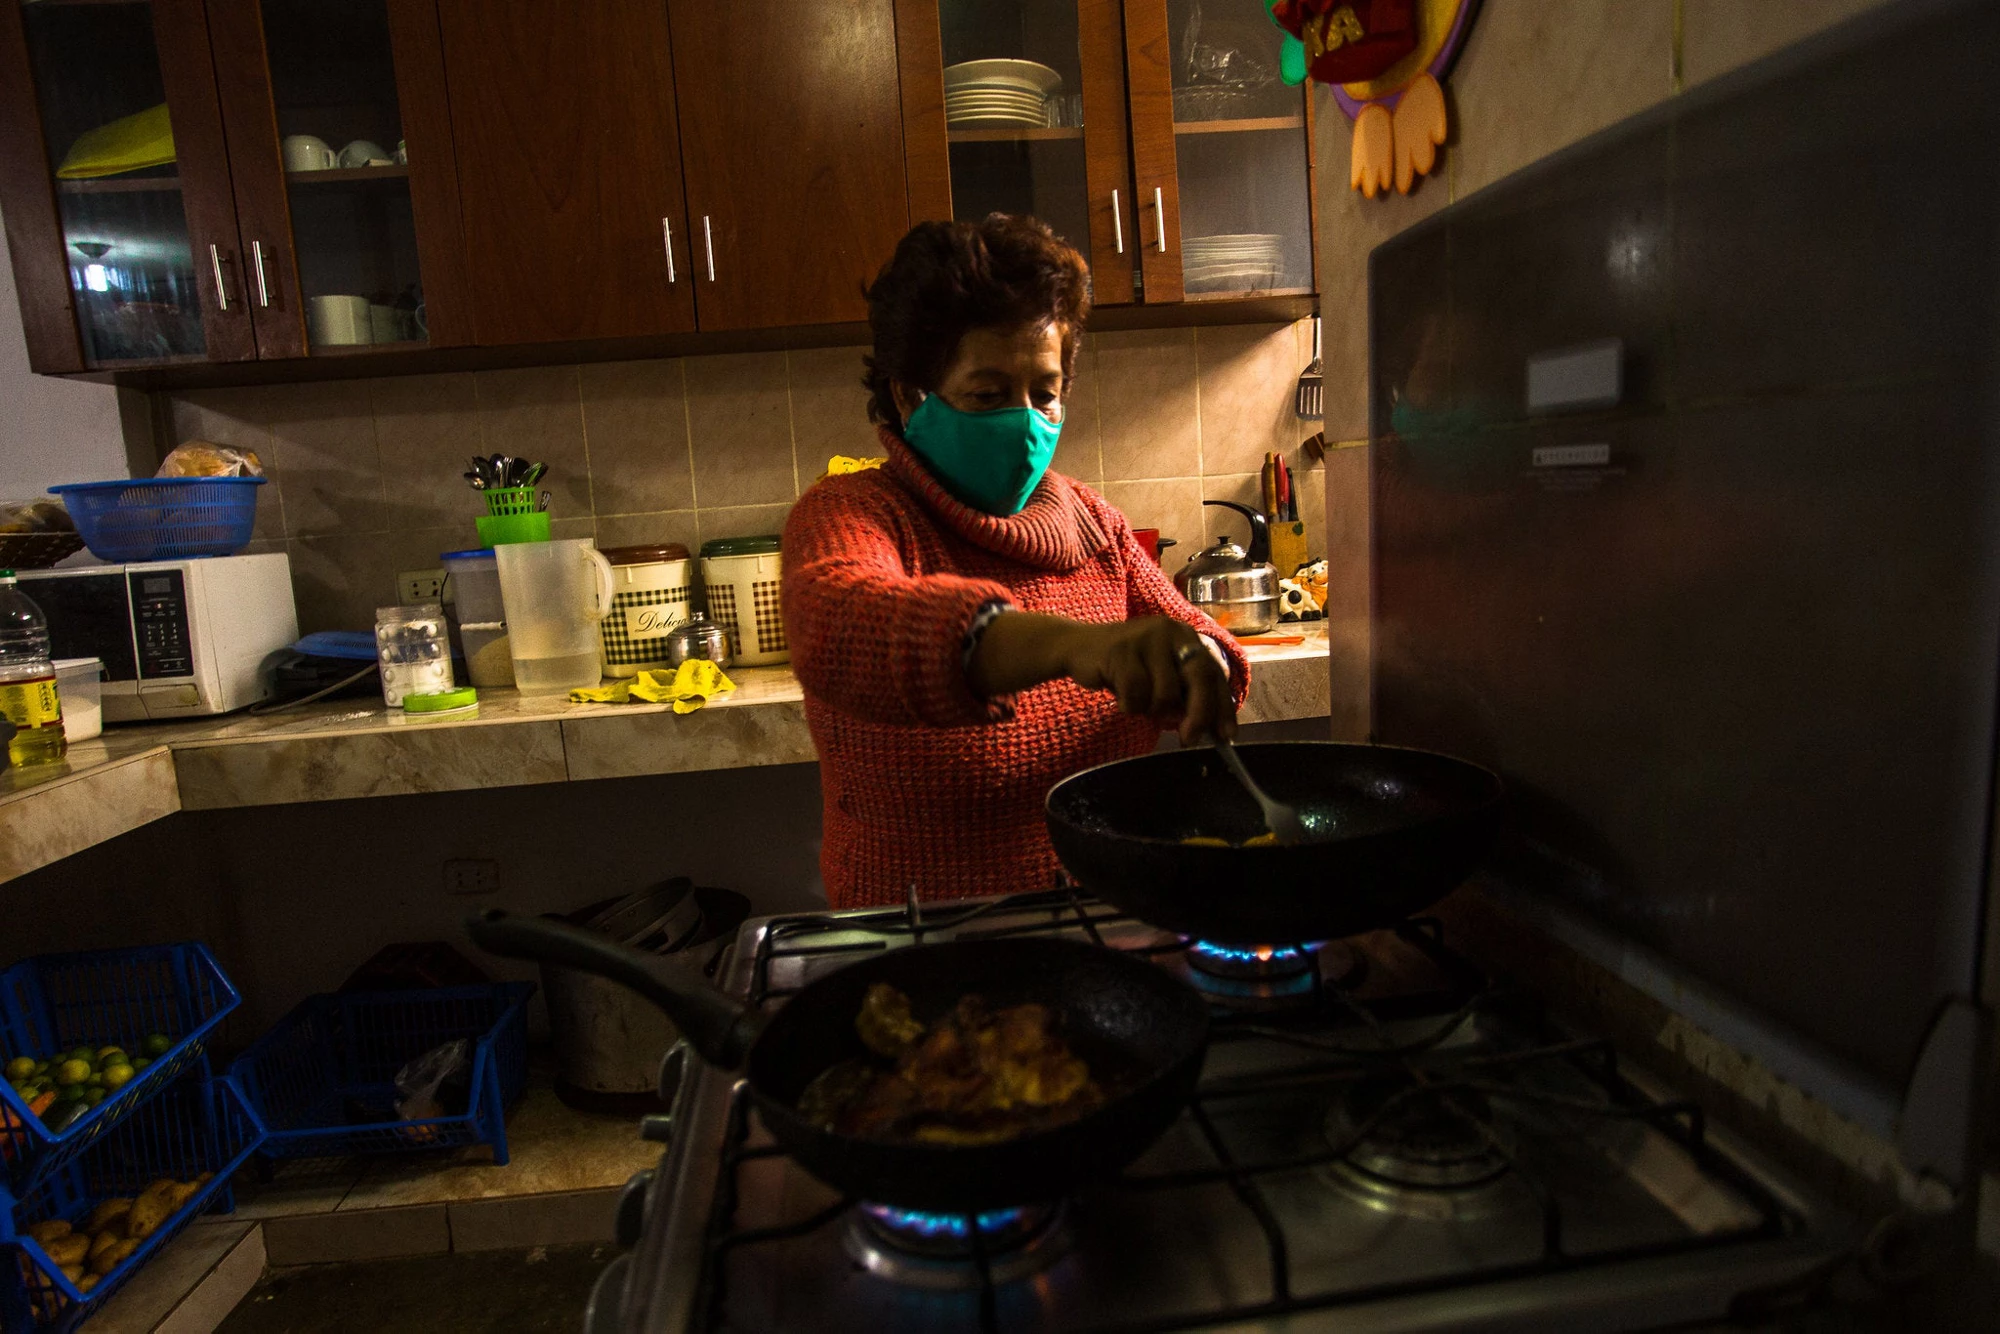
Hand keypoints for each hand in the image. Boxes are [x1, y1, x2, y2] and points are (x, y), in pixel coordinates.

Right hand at [968, 612, 1237, 744]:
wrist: (1079, 648)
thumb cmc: (1125, 668)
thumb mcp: (1159, 678)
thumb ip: (1183, 695)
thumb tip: (1208, 729)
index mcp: (1186, 637)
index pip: (1214, 674)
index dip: (1223, 707)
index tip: (1226, 736)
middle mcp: (1172, 631)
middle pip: (1199, 678)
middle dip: (1199, 715)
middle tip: (1190, 740)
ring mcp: (1147, 638)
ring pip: (1165, 693)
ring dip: (1151, 709)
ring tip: (1137, 700)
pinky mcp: (1122, 650)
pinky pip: (1137, 694)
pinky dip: (1129, 705)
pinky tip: (1120, 697)